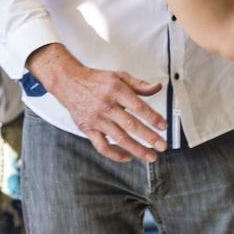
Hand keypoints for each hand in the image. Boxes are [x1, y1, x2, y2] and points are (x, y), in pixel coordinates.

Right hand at [28, 45, 166, 163]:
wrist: (69, 83)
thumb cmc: (96, 80)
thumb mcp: (120, 76)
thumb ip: (140, 84)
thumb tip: (158, 87)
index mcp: (116, 90)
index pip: (138, 107)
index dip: (153, 118)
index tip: (164, 126)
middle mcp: (106, 106)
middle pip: (131, 125)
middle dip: (149, 137)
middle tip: (162, 146)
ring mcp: (97, 119)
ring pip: (119, 138)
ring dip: (137, 149)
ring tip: (151, 156)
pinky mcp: (88, 129)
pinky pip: (102, 146)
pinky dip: (115, 154)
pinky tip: (127, 157)